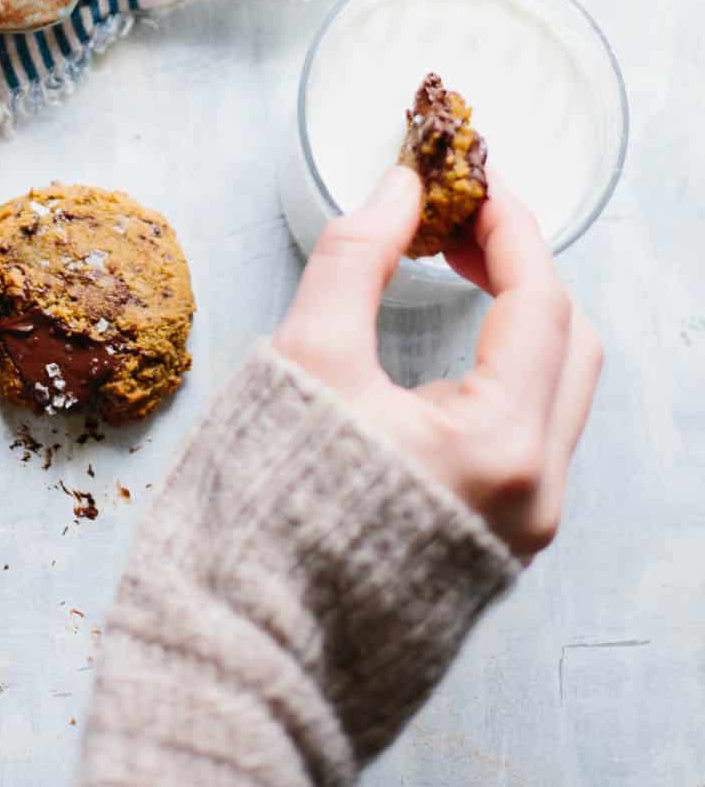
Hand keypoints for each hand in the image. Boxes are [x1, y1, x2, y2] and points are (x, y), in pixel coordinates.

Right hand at [273, 168, 602, 557]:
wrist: (248, 643)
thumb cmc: (269, 509)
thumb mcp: (308, 358)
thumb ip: (360, 257)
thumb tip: (401, 187)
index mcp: (500, 445)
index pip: (539, 300)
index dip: (506, 223)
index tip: (469, 175)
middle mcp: (535, 491)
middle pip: (570, 341)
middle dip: (522, 265)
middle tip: (459, 217)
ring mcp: (523, 524)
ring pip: (558, 388)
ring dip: (519, 314)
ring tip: (452, 264)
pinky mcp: (498, 541)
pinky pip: (531, 431)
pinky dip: (505, 367)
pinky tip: (450, 337)